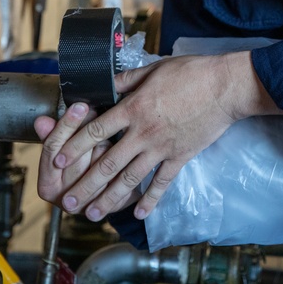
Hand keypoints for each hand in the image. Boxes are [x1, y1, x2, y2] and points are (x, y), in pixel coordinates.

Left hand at [34, 50, 282, 220]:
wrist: (225, 87)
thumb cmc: (190, 73)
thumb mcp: (153, 69)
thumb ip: (126, 80)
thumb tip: (103, 84)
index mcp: (133, 108)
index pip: (95, 131)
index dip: (73, 147)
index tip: (57, 162)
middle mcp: (143, 132)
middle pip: (107, 163)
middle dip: (85, 185)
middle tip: (68, 203)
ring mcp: (162, 148)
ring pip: (130, 179)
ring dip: (110, 199)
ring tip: (94, 213)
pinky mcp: (180, 156)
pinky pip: (162, 182)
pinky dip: (150, 200)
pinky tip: (139, 214)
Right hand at [34, 103, 115, 210]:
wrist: (104, 194)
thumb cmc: (79, 168)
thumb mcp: (63, 151)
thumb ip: (53, 136)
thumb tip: (41, 122)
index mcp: (47, 186)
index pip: (52, 148)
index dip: (66, 124)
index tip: (79, 106)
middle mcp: (65, 200)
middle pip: (76, 155)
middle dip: (88, 130)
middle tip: (97, 111)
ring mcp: (88, 204)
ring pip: (98, 161)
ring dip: (105, 142)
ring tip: (110, 127)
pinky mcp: (110, 202)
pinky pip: (117, 171)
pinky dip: (120, 155)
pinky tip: (122, 142)